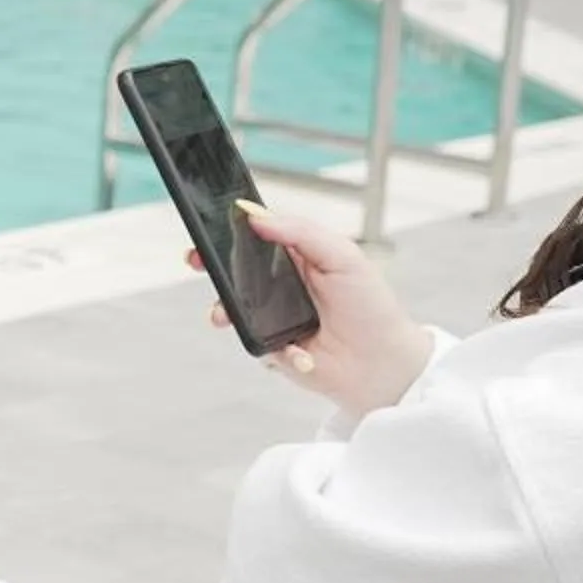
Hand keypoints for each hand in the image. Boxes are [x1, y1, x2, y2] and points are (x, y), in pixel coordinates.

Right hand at [191, 201, 434, 417]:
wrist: (384, 366)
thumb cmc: (371, 307)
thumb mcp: (342, 256)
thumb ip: (300, 232)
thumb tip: (256, 216)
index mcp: (299, 257)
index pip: (257, 237)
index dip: (231, 231)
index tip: (209, 228)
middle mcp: (283, 286)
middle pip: (237, 271)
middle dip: (214, 267)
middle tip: (199, 262)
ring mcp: (275, 318)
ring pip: (235, 308)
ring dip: (226, 310)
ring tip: (224, 315)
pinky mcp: (273, 348)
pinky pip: (254, 343)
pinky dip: (274, 348)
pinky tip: (300, 352)